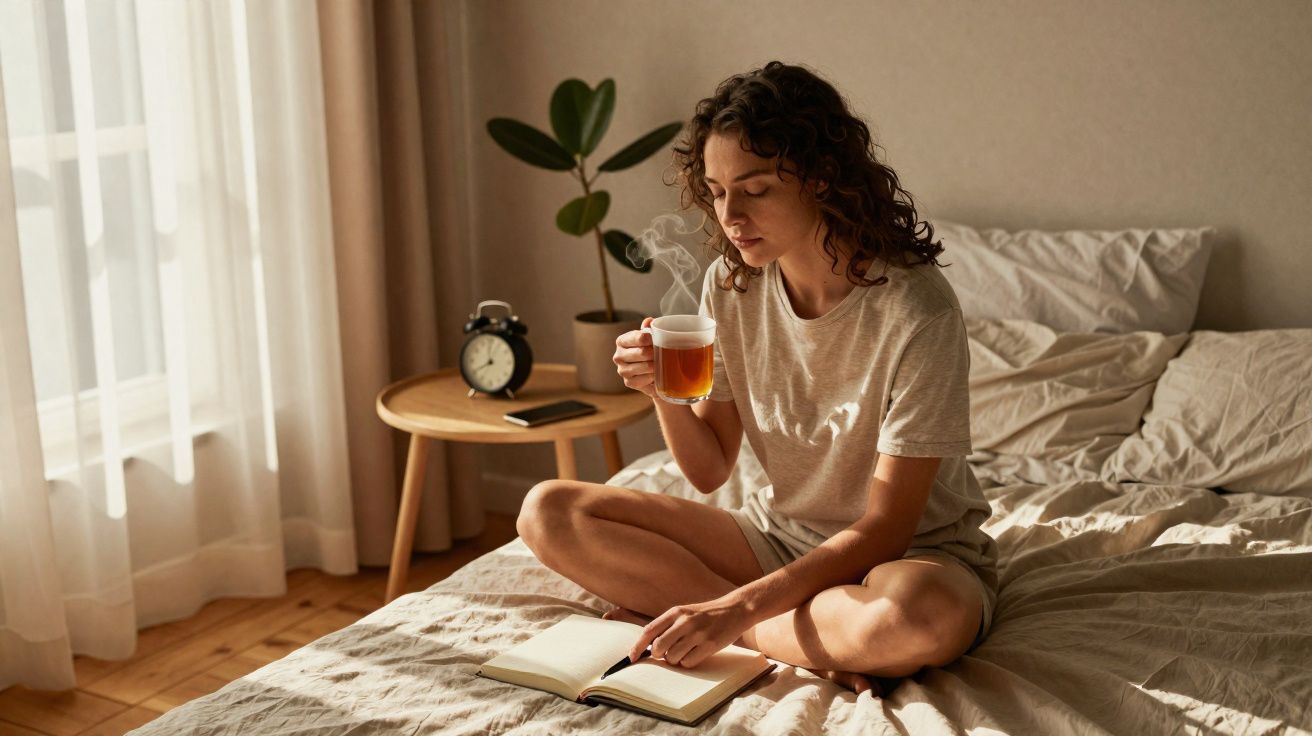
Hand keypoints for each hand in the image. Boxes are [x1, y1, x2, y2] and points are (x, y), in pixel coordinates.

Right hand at [613, 316, 656, 397]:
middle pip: (643, 353)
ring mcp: (622, 371)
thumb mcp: (648, 337)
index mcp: (622, 341)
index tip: (660, 340)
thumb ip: (648, 328)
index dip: (652, 339)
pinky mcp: (629, 382)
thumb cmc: (648, 349)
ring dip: (657, 365)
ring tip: (663, 363)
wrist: (647, 370)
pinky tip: (658, 374)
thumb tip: (649, 321)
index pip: (639, 338)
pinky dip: (654, 377)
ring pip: (645, 367)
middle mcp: (618, 356)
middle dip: (656, 353)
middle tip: (665, 353)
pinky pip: (646, 380)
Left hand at [628, 596, 752, 668]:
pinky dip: (688, 662)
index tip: (632, 657)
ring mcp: (698, 633)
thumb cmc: (705, 614)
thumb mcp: (684, 612)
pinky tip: (696, 653)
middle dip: (659, 655)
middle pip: (659, 647)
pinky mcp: (709, 645)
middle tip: (666, 654)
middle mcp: (685, 621)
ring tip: (686, 651)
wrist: (735, 609)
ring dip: (675, 660)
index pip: (649, 631)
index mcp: (676, 612)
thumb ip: (667, 625)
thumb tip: (648, 646)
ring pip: (673, 658)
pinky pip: (688, 663)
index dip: (637, 646)